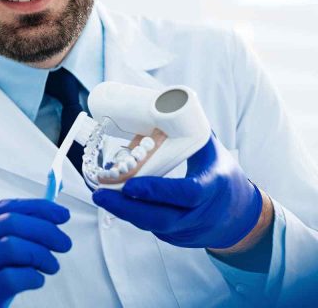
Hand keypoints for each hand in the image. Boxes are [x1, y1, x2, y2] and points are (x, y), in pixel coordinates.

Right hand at [0, 198, 71, 307]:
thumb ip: (4, 237)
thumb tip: (48, 222)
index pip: (5, 207)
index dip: (37, 208)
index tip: (61, 214)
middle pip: (13, 222)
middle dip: (46, 230)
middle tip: (65, 244)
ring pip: (15, 246)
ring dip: (42, 255)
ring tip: (51, 266)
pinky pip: (16, 276)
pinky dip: (34, 277)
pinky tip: (36, 281)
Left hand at [92, 133, 263, 248]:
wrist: (241, 216)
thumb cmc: (223, 175)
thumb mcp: (211, 151)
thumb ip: (187, 131)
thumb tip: (161, 102)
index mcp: (213, 186)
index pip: (186, 193)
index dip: (157, 191)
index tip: (130, 184)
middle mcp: (202, 213)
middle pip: (161, 218)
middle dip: (127, 207)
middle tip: (100, 193)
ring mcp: (189, 230)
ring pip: (153, 225)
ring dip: (124, 212)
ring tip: (101, 195)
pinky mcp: (178, 239)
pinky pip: (152, 229)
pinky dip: (133, 216)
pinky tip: (116, 203)